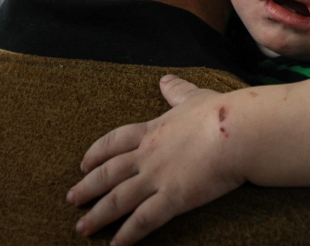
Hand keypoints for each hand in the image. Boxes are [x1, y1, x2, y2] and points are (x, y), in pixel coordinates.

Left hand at [67, 76, 247, 245]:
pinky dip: (127, 235)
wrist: (238, 131)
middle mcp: (148, 155)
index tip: (83, 164)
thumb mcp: (194, 97)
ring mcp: (157, 177)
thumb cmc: (220, 112)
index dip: (96, 153)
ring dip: (98, 215)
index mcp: (153, 130)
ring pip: (118, 199)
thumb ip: (177, 91)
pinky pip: (143, 220)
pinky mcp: (173, 198)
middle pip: (108, 173)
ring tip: (82, 227)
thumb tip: (165, 79)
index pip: (114, 142)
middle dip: (87, 187)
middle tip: (71, 199)